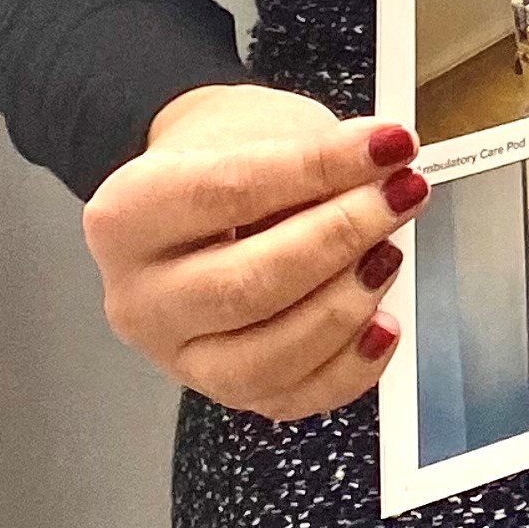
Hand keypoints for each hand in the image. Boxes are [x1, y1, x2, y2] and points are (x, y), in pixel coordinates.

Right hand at [82, 86, 427, 415]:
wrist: (197, 189)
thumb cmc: (227, 156)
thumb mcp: (261, 128)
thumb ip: (314, 152)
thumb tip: (383, 173)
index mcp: (128, 215)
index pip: (229, 192)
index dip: (320, 168)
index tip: (388, 146)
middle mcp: (138, 297)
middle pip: (244, 287)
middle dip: (340, 239)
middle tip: (400, 195)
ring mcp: (174, 354)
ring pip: (262, 359)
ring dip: (345, 307)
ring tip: (387, 253)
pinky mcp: (218, 389)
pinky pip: (289, 400)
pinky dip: (348, 369)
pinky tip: (383, 323)